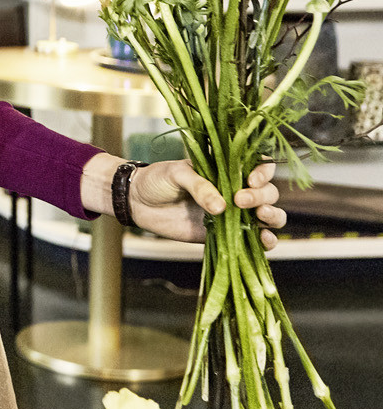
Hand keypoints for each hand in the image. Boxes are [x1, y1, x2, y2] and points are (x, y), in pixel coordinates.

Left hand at [84, 153, 285, 249]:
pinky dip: (265, 241)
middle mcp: (236, 190)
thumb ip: (199, 186)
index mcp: (228, 169)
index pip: (260, 167)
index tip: (250, 179)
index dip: (263, 172)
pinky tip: (264, 240)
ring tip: (260, 217)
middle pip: (268, 193)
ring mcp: (234, 214)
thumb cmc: (157, 180)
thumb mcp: (176, 174)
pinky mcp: (226, 234)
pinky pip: (254, 239)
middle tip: (240, 200)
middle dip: (261, 196)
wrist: (137, 202)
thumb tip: (221, 208)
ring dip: (272, 217)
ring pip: (269, 215)